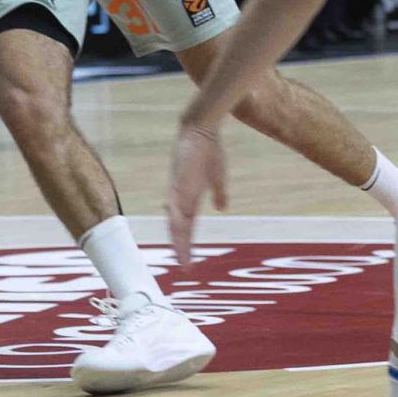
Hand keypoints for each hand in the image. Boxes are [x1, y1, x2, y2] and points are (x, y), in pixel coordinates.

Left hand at [166, 120, 228, 265]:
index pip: (186, 227)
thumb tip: (222, 209)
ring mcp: (177, 189)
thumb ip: (219, 194)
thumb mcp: (218, 178)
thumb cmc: (209, 150)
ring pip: (175, 219)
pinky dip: (176, 216)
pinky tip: (178, 229)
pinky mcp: (178, 179)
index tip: (188, 262)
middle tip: (184, 267)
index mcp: (189, 198)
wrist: (202, 129)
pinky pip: (176, 201)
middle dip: (180, 248)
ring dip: (178, 238)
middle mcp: (179, 197)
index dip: (187, 245)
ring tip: (181, 256)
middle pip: (178, 228)